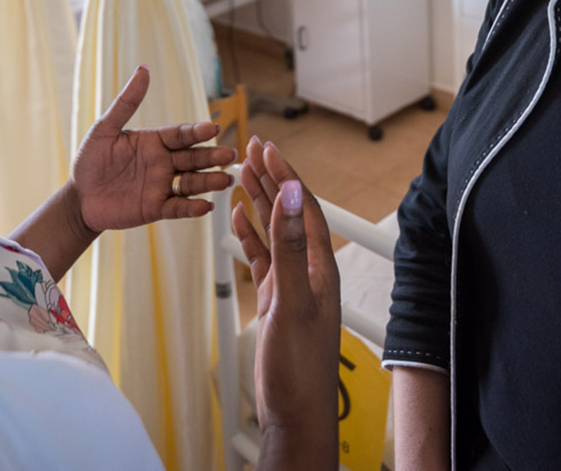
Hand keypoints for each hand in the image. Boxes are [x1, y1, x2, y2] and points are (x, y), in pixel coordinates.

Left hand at [71, 66, 235, 233]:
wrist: (79, 197)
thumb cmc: (90, 160)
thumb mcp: (105, 129)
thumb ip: (127, 103)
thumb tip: (143, 70)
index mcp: (154, 141)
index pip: (181, 134)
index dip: (197, 132)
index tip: (213, 129)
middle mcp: (163, 162)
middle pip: (193, 158)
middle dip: (212, 157)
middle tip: (230, 155)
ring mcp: (161, 186)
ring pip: (191, 183)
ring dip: (209, 182)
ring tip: (225, 181)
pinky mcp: (155, 208)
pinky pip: (177, 207)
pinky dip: (192, 208)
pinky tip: (205, 206)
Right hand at [232, 137, 340, 466]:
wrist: (297, 413)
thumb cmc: (301, 367)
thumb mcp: (292, 301)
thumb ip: (291, 247)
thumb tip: (295, 195)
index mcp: (320, 266)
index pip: (303, 207)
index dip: (286, 174)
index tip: (266, 147)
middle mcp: (310, 270)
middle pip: (290, 212)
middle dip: (273, 178)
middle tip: (252, 147)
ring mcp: (292, 285)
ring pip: (275, 231)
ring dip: (261, 200)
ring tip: (244, 171)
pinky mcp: (276, 301)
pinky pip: (263, 257)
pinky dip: (251, 235)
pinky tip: (240, 219)